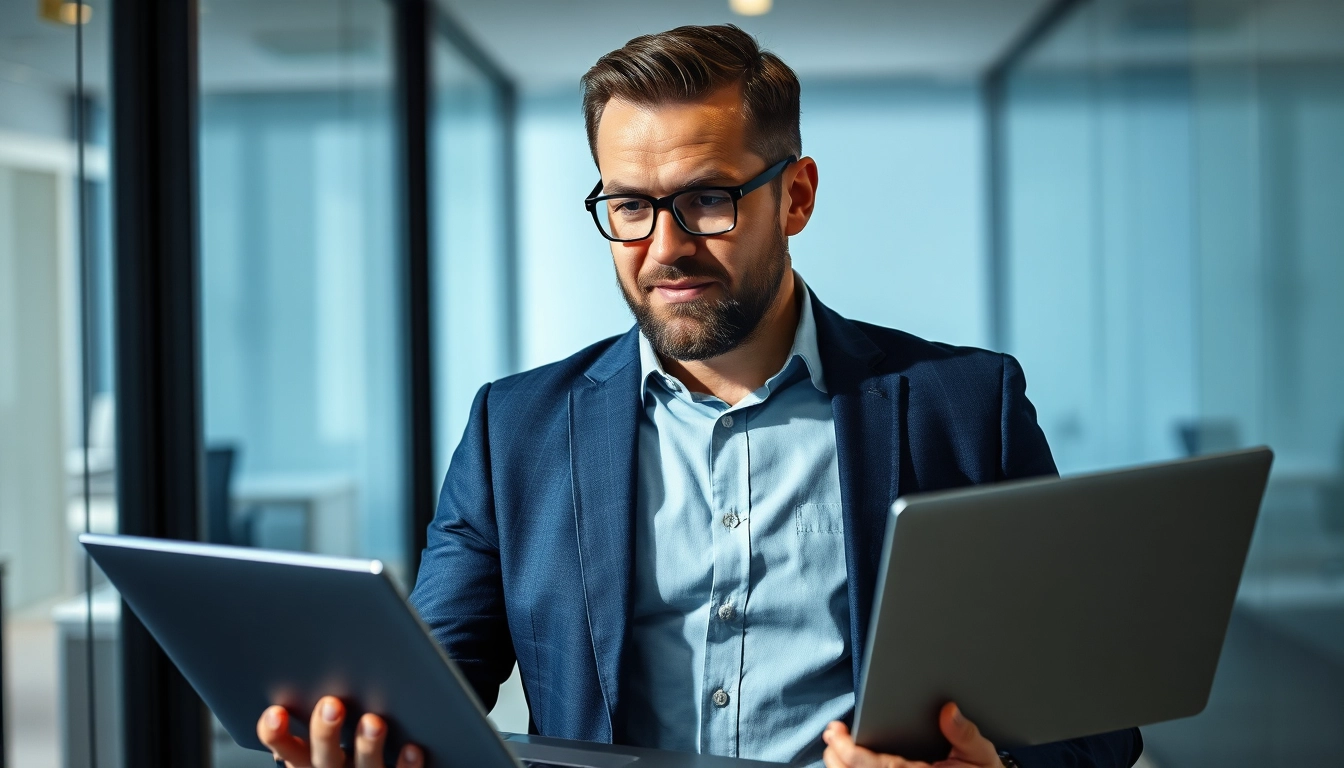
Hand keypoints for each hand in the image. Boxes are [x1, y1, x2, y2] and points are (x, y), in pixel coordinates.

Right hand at [257, 696, 422, 767]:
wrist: (375, 766)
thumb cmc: (349, 739)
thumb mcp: (328, 726)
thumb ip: (322, 702)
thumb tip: (316, 654)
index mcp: (310, 756)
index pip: (286, 747)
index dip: (276, 733)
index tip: (277, 711)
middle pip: (323, 757)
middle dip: (325, 732)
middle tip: (331, 704)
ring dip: (367, 745)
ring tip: (373, 721)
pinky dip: (405, 764)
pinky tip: (412, 747)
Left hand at [822, 703, 1000, 767]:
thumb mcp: (981, 756)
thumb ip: (965, 735)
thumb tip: (949, 710)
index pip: (873, 766)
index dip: (849, 751)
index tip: (835, 733)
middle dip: (836, 757)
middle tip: (830, 734)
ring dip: (840, 765)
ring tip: (832, 745)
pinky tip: (844, 759)